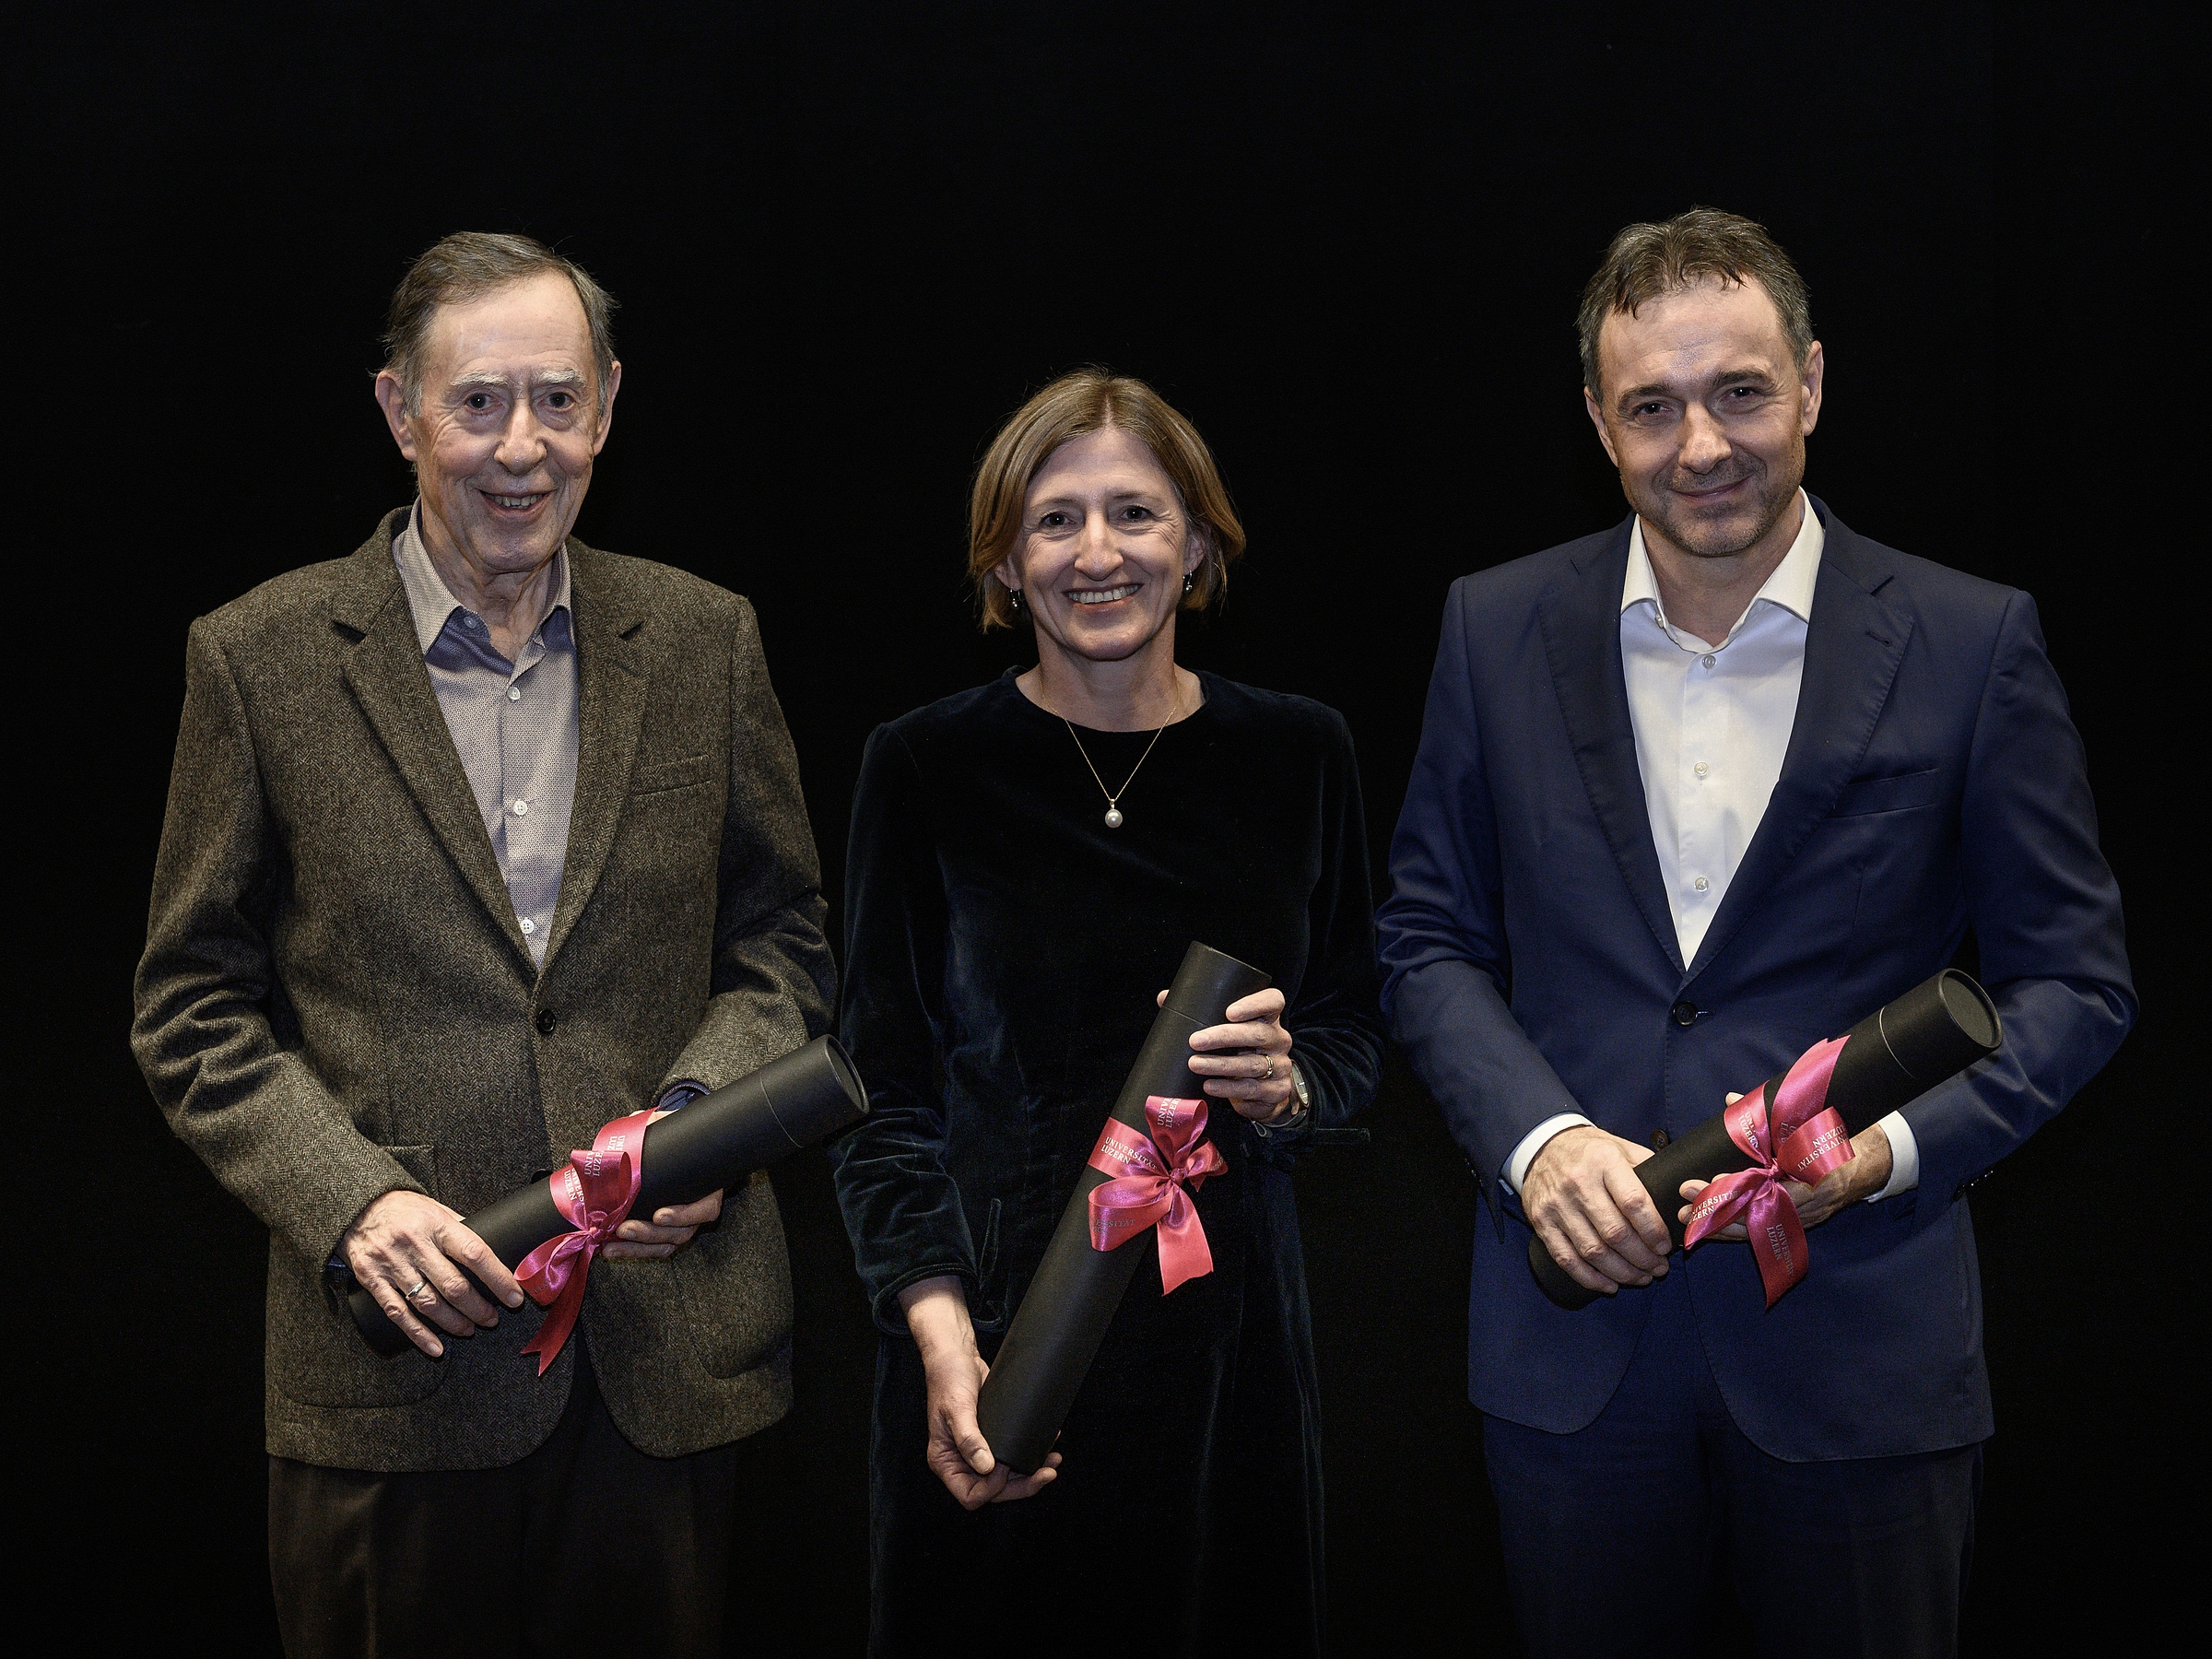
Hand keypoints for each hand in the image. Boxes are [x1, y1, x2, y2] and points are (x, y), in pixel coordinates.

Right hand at [341, 1189, 523, 1358]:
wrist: (356, 1206)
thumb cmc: (405, 1208)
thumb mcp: (436, 1208)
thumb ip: (460, 1230)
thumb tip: (495, 1252)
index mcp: (437, 1224)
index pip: (475, 1254)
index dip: (498, 1278)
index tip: (515, 1296)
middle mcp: (414, 1245)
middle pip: (453, 1286)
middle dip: (478, 1308)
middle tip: (492, 1319)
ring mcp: (391, 1264)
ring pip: (428, 1304)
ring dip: (453, 1323)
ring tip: (469, 1330)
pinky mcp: (371, 1280)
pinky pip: (398, 1313)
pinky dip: (418, 1334)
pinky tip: (435, 1347)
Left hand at [605, 1106, 720, 1259]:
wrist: (682, 1154)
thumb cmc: (680, 1144)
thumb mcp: (674, 1131)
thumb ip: (660, 1125)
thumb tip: (640, 1120)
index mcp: (708, 1189)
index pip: (705, 1209)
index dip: (684, 1215)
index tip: (659, 1213)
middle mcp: (698, 1211)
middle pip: (680, 1233)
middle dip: (650, 1234)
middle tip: (624, 1229)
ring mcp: (682, 1225)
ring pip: (665, 1245)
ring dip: (637, 1248)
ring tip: (611, 1246)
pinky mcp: (666, 1233)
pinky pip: (654, 1250)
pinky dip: (633, 1252)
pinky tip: (611, 1250)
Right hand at [898, 1277, 1060, 1508]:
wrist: (957, 1355)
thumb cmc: (948, 1378)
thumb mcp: (957, 1407)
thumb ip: (969, 1438)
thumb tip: (987, 1467)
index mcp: (945, 1461)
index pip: (970, 1495)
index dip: (992, 1490)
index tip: (1007, 1469)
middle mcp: (961, 1462)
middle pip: (993, 1491)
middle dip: (1022, 1486)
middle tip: (1047, 1473)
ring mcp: (977, 1452)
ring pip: (1006, 1478)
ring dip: (1029, 1474)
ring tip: (1053, 1461)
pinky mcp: (992, 1439)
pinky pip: (1010, 1456)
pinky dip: (1028, 1455)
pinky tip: (1045, 1446)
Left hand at [1166, 986, 1296, 1121]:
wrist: (1264, 1089)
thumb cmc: (1239, 1050)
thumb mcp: (1228, 1030)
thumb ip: (1201, 1013)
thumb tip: (1164, 998)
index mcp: (1268, 1018)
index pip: (1272, 1001)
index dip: (1254, 1004)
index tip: (1229, 1011)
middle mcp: (1279, 1039)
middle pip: (1258, 1034)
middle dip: (1224, 1036)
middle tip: (1195, 1041)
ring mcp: (1280, 1066)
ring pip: (1252, 1064)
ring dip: (1221, 1065)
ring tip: (1195, 1064)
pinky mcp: (1276, 1090)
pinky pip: (1252, 1089)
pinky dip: (1228, 1089)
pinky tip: (1209, 1086)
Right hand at [1521, 1125, 1673, 1294]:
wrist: (1542, 1147)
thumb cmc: (1591, 1151)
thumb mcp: (1621, 1147)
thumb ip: (1648, 1170)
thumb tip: (1680, 1199)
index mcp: (1603, 1161)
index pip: (1634, 1203)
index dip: (1653, 1231)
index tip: (1666, 1247)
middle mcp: (1578, 1183)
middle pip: (1615, 1233)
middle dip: (1643, 1258)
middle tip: (1659, 1268)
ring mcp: (1556, 1205)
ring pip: (1593, 1251)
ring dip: (1621, 1272)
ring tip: (1641, 1278)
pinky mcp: (1541, 1221)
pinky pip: (1566, 1258)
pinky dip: (1589, 1278)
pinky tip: (1609, 1284)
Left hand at [1677, 1105, 1892, 1235]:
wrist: (1868, 1164)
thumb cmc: (1837, 1139)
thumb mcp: (1811, 1123)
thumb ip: (1772, 1116)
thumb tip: (1732, 1100)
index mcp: (1817, 1179)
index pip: (1774, 1188)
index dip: (1743, 1187)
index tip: (1714, 1179)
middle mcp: (1809, 1206)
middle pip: (1759, 1213)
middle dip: (1720, 1206)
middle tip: (1687, 1194)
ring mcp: (1803, 1219)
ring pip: (1756, 1230)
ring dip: (1719, 1224)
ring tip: (1686, 1217)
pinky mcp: (1796, 1225)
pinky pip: (1761, 1233)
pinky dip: (1734, 1231)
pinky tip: (1708, 1228)